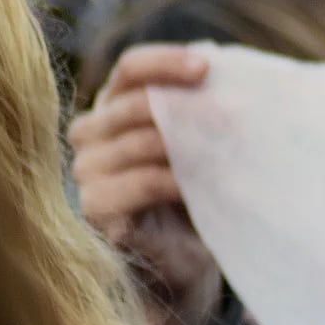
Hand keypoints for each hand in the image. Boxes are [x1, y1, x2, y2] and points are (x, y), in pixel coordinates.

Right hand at [67, 44, 223, 324]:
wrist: (185, 263)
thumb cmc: (195, 197)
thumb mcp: (198, 146)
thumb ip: (201, 110)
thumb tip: (232, 67)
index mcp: (113, 106)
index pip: (131, 68)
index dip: (166, 62)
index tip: (208, 66)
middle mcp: (90, 133)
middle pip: (135, 104)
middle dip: (190, 106)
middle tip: (238, 111)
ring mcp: (86, 171)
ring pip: (139, 142)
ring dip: (189, 144)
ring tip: (232, 147)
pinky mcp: (95, 208)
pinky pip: (140, 182)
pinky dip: (176, 180)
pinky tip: (206, 184)